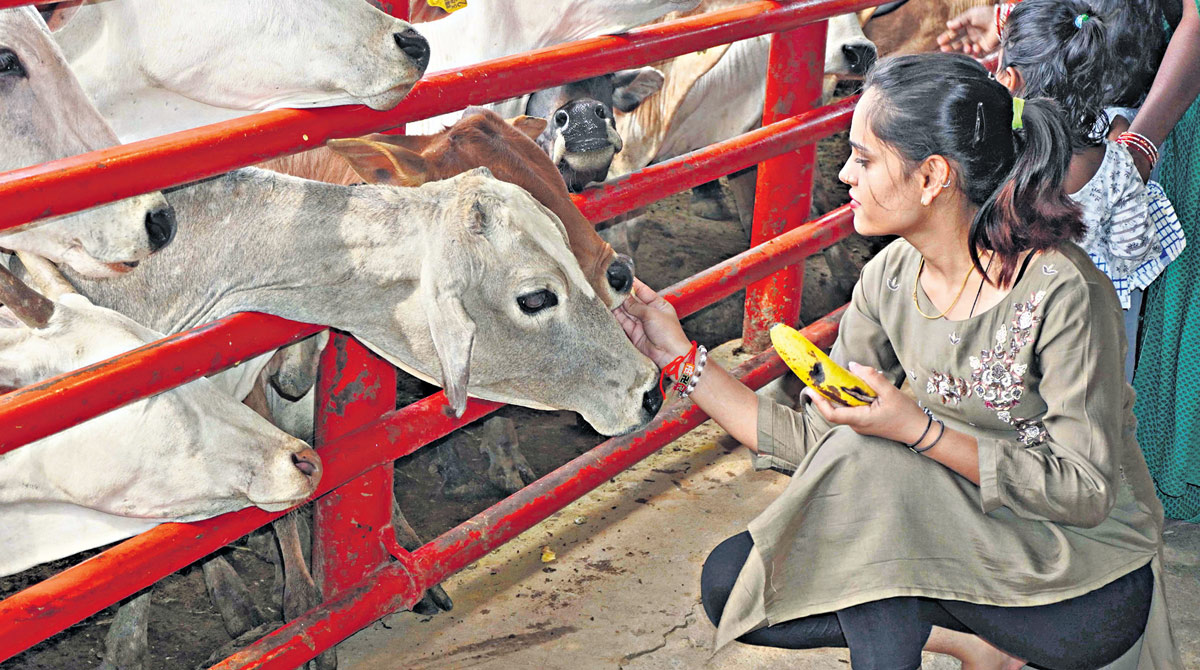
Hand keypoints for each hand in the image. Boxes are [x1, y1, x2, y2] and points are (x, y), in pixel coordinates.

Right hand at [613, 278, 691, 367]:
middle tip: (609, 286)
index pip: (642, 290)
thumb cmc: (669, 333)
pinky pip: (622, 322)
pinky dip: (615, 316)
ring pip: (625, 311)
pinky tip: (608, 308)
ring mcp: (640, 323)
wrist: (670, 355)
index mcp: (658, 304)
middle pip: (632, 300)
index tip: (621, 276)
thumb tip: (624, 298)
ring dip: (617, 304)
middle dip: (621, 294)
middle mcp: (648, 312)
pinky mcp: (633, 333)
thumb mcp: (652, 314)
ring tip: (606, 296)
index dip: (632, 283)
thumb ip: (636, 306)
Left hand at [802, 362, 929, 444]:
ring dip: (838, 394)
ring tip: (835, 378)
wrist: (919, 432)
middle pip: (835, 409)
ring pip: (844, 408)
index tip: (810, 390)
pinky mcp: (866, 423)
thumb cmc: (906, 414)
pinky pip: (852, 409)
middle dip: (825, 394)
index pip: (831, 414)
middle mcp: (857, 425)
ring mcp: (861, 425)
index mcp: (860, 419)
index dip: (819, 402)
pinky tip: (854, 386)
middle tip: (819, 378)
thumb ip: (871, 378)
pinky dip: (849, 397)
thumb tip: (853, 366)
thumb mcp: (890, 392)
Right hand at [936, 5, 999, 56]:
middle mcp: (971, 34)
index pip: (954, 33)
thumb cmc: (987, 15)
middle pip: (958, 43)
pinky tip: (976, 47)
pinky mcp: (984, 48)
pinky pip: (975, 53)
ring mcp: (977, 41)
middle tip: (943, 49)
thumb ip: (959, 21)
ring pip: (965, 48)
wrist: (1001, 20)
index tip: (939, 41)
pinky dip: (974, 51)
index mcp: (967, 25)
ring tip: (965, 47)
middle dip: (950, 46)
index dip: (947, 37)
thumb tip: (948, 25)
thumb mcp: (971, 15)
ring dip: (962, 49)